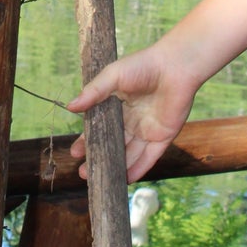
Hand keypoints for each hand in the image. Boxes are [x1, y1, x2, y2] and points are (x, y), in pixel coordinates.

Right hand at [68, 44, 198, 183]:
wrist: (175, 66)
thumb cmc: (143, 65)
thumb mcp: (113, 76)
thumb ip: (93, 92)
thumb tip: (70, 107)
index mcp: (117, 106)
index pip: (99, 128)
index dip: (87, 141)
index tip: (74, 153)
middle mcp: (131, 121)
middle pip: (112, 145)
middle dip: (99, 158)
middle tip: (83, 173)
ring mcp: (147, 130)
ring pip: (129, 154)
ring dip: (116, 167)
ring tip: (101, 180)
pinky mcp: (163, 137)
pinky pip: (149, 157)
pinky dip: (138, 169)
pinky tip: (125, 180)